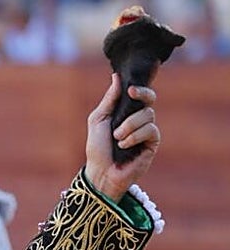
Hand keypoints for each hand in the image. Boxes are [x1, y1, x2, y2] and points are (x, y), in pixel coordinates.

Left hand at [84, 74, 160, 200]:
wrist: (101, 172)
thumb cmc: (97, 147)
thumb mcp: (98, 120)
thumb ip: (109, 100)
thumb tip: (117, 77)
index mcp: (126, 112)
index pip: (139, 94)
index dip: (140, 88)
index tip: (130, 88)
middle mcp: (138, 119)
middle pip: (150, 99)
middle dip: (142, 94)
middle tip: (132, 94)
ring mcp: (147, 131)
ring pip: (148, 115)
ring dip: (129, 125)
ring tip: (117, 138)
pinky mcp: (152, 143)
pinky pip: (150, 130)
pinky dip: (135, 136)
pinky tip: (124, 145)